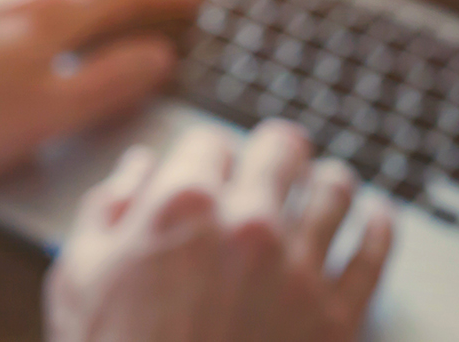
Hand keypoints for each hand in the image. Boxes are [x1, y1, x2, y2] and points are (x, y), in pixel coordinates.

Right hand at [46, 120, 394, 341]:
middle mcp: (248, 225)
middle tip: (275, 162)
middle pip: (284, 147)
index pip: (211, 140)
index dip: (206, 155)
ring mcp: (299, 270)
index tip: (209, 171)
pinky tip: (375, 215)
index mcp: (182, 205)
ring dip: (326, 182)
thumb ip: (107, 209)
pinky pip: (375, 254)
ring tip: (325, 184)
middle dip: (274, 152)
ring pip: (336, 189)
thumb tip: (137, 170)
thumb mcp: (79, 276)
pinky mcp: (336, 318)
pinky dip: (379, 226)